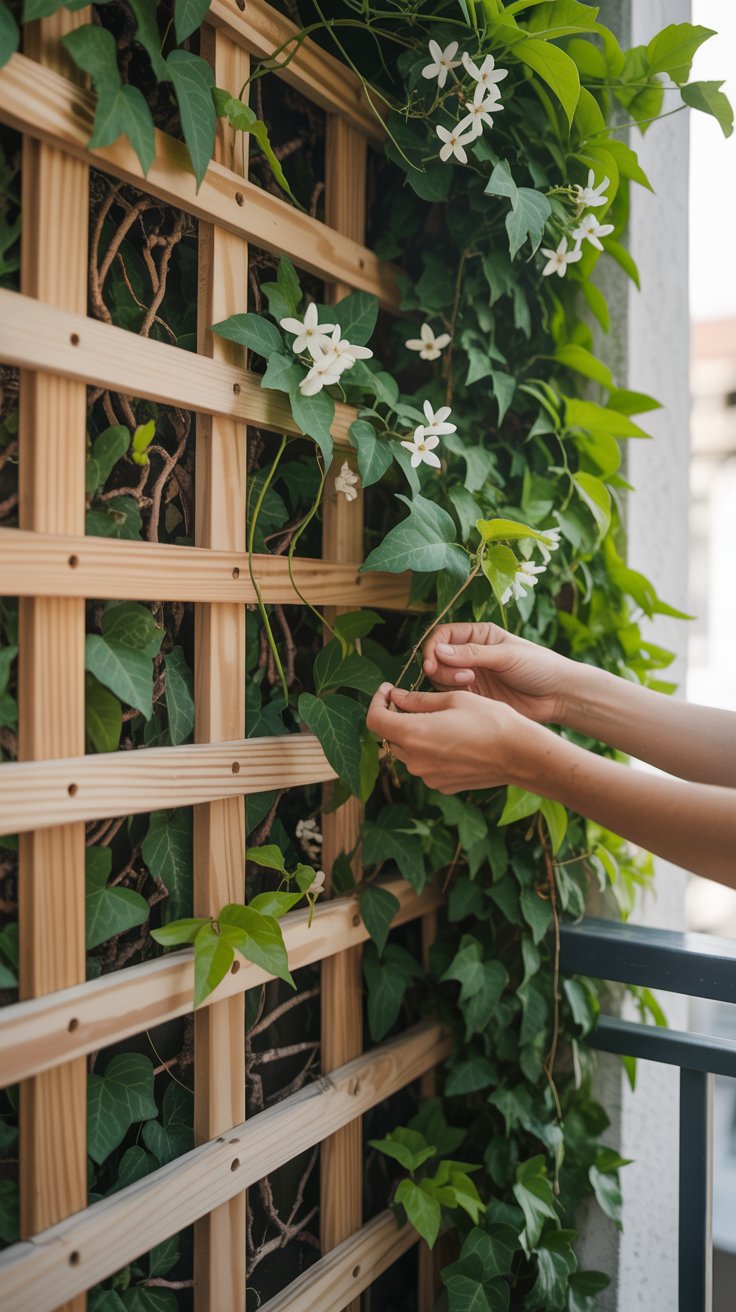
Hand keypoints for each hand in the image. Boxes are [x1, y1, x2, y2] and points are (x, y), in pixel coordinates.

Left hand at [366, 683, 538, 793]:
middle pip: (390, 736)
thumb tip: (395, 697)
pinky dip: (429, 751)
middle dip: (396, 717)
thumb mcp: (453, 700)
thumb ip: (417, 700)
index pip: (375, 720)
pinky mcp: (442, 785)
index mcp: (413, 734)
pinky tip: (451, 739)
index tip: (388, 690)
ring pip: (408, 752)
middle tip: (412, 700)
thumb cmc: (490, 720)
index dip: (377, 702)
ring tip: (437, 719)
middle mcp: (415, 761)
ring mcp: (428, 776)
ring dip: (413, 735)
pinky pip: (425, 765)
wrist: (519, 755)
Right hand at [421, 622, 575, 724]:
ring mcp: (472, 676)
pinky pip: (452, 696)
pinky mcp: (475, 697)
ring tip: (469, 683)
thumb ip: (471, 654)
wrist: (558, 696)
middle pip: (437, 657)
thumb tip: (437, 650)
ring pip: (440, 678)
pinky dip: (452, 696)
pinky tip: (470, 698)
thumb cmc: (539, 666)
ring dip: (447, 681)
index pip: (443, 635)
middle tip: (463, 677)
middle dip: (441, 667)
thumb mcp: (506, 655)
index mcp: (479, 635)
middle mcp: (471, 654)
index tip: (433, 663)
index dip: (433, 648)